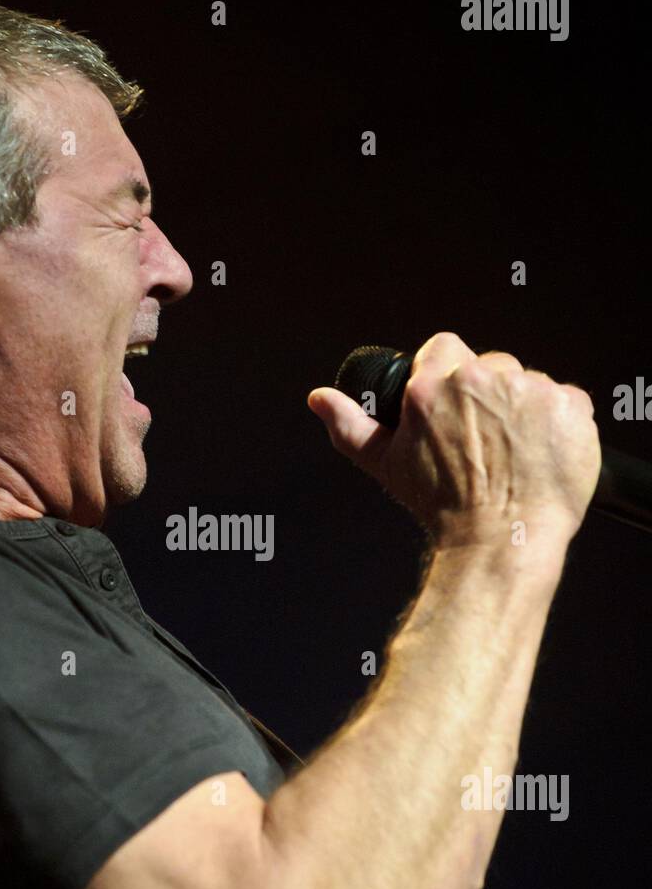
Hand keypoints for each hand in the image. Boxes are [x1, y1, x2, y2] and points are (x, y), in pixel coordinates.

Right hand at [308, 332, 600, 551]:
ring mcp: (529, 390)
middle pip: (490, 365)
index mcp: (432, 387)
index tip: (457, 405)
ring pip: (529, 383)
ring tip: (517, 452)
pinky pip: (567, 400)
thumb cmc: (443, 508)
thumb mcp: (387, 465)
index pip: (443, 347)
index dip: (449, 373)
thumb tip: (320, 398)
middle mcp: (480, 379)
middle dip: (489, 395)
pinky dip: (561, 423)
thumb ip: (351, 425)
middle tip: (487, 440)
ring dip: (525, 408)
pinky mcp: (568, 406)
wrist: (502, 541)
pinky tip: (545, 453)